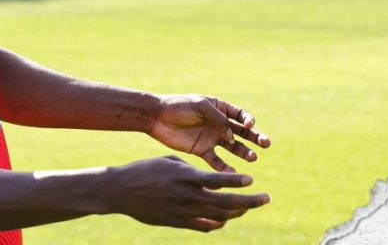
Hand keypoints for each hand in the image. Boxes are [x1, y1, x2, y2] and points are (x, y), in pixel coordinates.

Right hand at [106, 156, 270, 231]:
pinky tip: (226, 216)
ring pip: (220, 217)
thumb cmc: (144, 170)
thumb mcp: (170, 162)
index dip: (236, 181)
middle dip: (250, 202)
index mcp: (184, 177)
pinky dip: (219, 222)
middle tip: (267, 198)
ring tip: (248, 205)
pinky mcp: (178, 222)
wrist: (120, 191)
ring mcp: (183, 212)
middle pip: (226, 203)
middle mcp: (186, 196)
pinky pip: (205, 225)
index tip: (252, 179)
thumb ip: (192, 171)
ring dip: (238, 212)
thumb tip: (212, 181)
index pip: (217, 181)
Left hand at [148, 95, 270, 171]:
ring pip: (234, 147)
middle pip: (242, 133)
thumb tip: (232, 132)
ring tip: (253, 158)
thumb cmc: (178, 106)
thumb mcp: (199, 105)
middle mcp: (219, 124)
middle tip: (266, 144)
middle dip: (256, 138)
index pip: (241, 115)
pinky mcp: (202, 150)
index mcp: (219, 108)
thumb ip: (217, 117)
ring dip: (244, 152)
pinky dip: (225, 168)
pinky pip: (217, 161)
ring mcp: (211, 138)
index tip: (249, 125)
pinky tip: (233, 172)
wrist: (156, 117)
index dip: (249, 120)